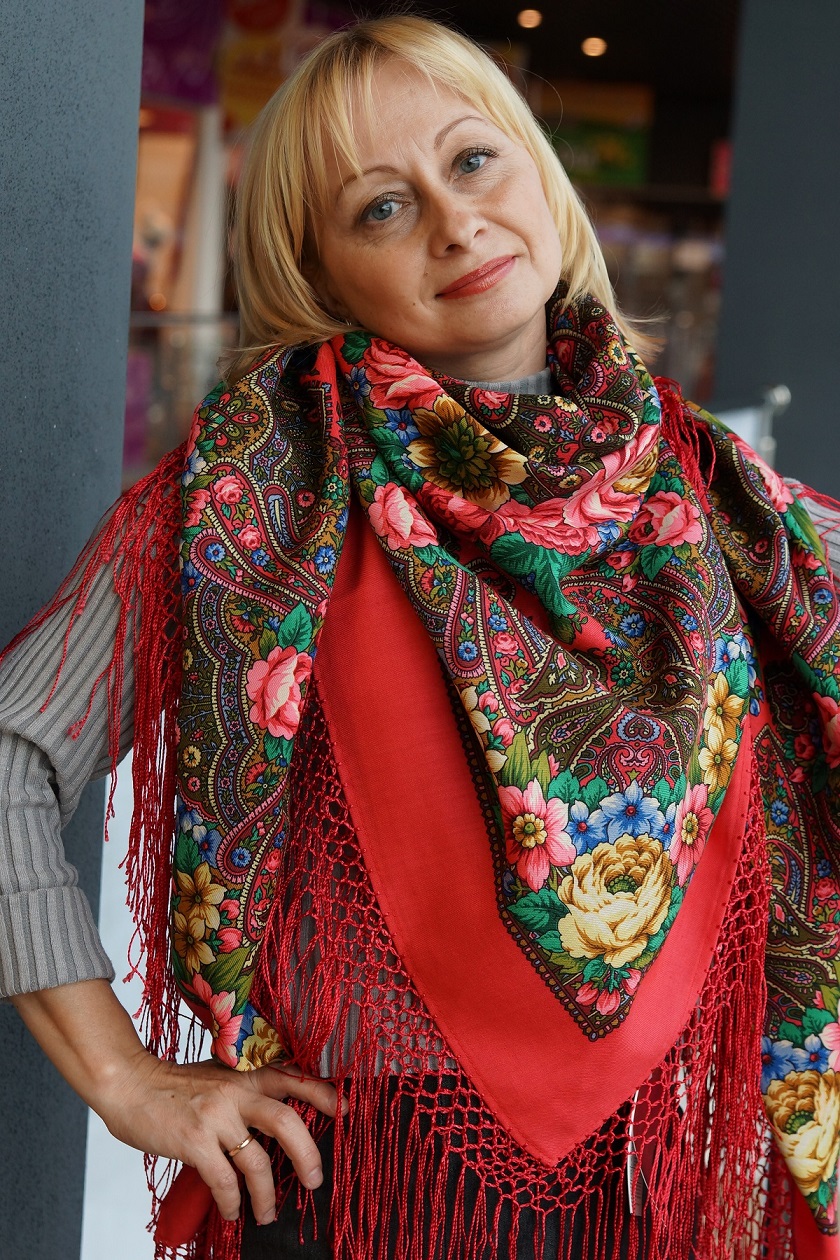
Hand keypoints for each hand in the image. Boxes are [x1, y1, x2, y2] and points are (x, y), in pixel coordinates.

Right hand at [102, 1054, 343, 1224]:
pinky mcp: (195, 1141)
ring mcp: (216, 1115)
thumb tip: (277, 1121)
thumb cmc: (175, 1086)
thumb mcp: (218, 1075)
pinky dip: (232, 1202)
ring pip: (257, 1161)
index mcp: (245, 1072)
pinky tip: (232, 1212)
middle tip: (314, 1181)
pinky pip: (225, 1181)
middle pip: (286, 1121)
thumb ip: (246, 1090)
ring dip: (267, 1195)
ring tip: (268, 1213)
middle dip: (306, 1156)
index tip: (344, 1110)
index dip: (322, 1093)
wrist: (130, 1084)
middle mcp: (236, 1090)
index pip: (293, 1077)